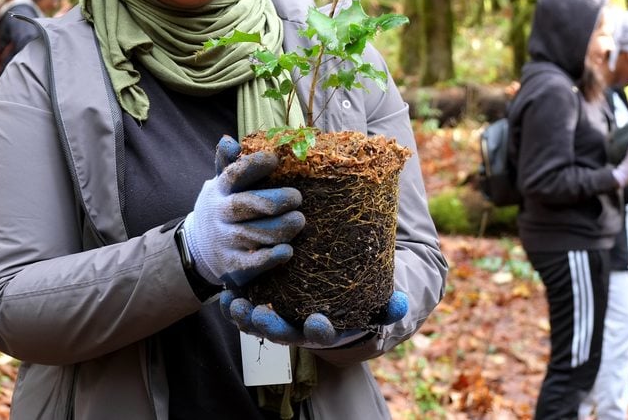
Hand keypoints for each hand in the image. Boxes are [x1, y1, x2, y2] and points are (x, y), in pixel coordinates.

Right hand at [181, 136, 304, 286]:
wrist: (199, 248)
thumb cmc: (222, 208)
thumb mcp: (219, 184)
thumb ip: (227, 163)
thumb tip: (229, 141)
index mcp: (220, 190)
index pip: (235, 174)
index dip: (255, 165)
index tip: (275, 160)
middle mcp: (220, 214)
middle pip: (246, 205)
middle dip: (276, 200)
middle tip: (297, 198)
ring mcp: (225, 241)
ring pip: (254, 234)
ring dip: (281, 228)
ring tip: (298, 221)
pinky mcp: (232, 266)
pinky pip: (252, 263)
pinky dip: (271, 257)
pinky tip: (287, 251)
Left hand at [220, 288, 409, 347]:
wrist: (338, 297)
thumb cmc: (359, 299)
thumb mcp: (377, 301)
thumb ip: (390, 305)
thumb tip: (401, 303)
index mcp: (325, 329)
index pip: (322, 335)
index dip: (319, 329)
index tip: (318, 321)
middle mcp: (298, 329)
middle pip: (283, 332)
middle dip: (270, 326)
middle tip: (259, 316)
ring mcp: (278, 319)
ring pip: (258, 323)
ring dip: (244, 316)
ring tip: (234, 304)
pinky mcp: (262, 305)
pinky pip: (245, 308)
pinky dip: (234, 303)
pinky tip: (225, 292)